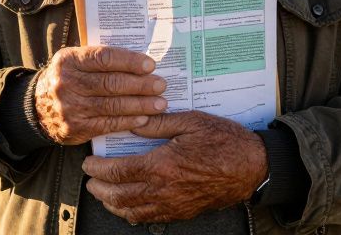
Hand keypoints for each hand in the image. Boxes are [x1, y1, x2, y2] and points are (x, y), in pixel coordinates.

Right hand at [33, 46, 166, 145]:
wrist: (37, 108)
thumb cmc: (68, 79)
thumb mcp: (75, 62)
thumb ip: (100, 60)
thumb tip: (140, 62)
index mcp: (69, 60)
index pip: (104, 58)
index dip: (129, 61)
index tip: (150, 65)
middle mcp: (67, 83)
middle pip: (111, 83)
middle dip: (140, 85)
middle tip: (161, 85)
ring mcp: (71, 107)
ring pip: (112, 105)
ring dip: (140, 105)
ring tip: (160, 103)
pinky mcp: (76, 128)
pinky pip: (107, 124)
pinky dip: (128, 121)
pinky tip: (144, 118)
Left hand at [82, 111, 267, 223]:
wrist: (252, 166)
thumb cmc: (223, 140)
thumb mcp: (190, 121)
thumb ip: (158, 123)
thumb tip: (133, 122)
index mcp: (161, 165)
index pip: (117, 172)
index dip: (97, 169)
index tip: (88, 162)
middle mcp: (163, 190)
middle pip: (118, 196)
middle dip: (99, 188)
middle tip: (89, 179)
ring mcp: (172, 205)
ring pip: (131, 211)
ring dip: (112, 203)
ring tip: (103, 193)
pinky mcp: (182, 212)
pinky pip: (149, 219)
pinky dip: (132, 214)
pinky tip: (128, 206)